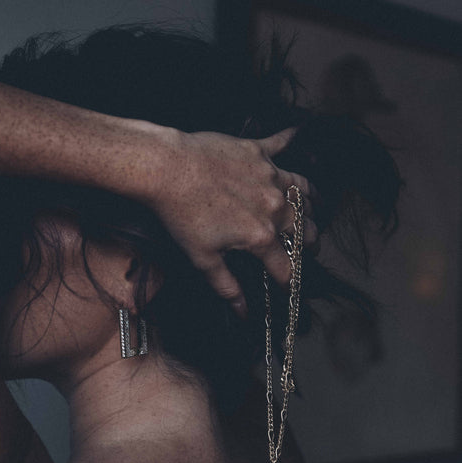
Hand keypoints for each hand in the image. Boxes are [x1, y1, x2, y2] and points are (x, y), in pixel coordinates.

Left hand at [148, 128, 317, 316]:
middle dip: (309, 243)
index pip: (285, 266)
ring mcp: (269, 176)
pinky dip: (291, 141)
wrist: (167, 169)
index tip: (289, 288)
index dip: (289, 281)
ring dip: (311, 203)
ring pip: (303, 191)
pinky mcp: (257, 151)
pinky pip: (282, 144)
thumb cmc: (181, 215)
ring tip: (314, 210)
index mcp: (261, 236)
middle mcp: (274, 206)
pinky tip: (300, 133)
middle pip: (304, 229)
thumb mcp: (202, 258)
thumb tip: (243, 312)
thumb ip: (227, 286)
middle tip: (308, 248)